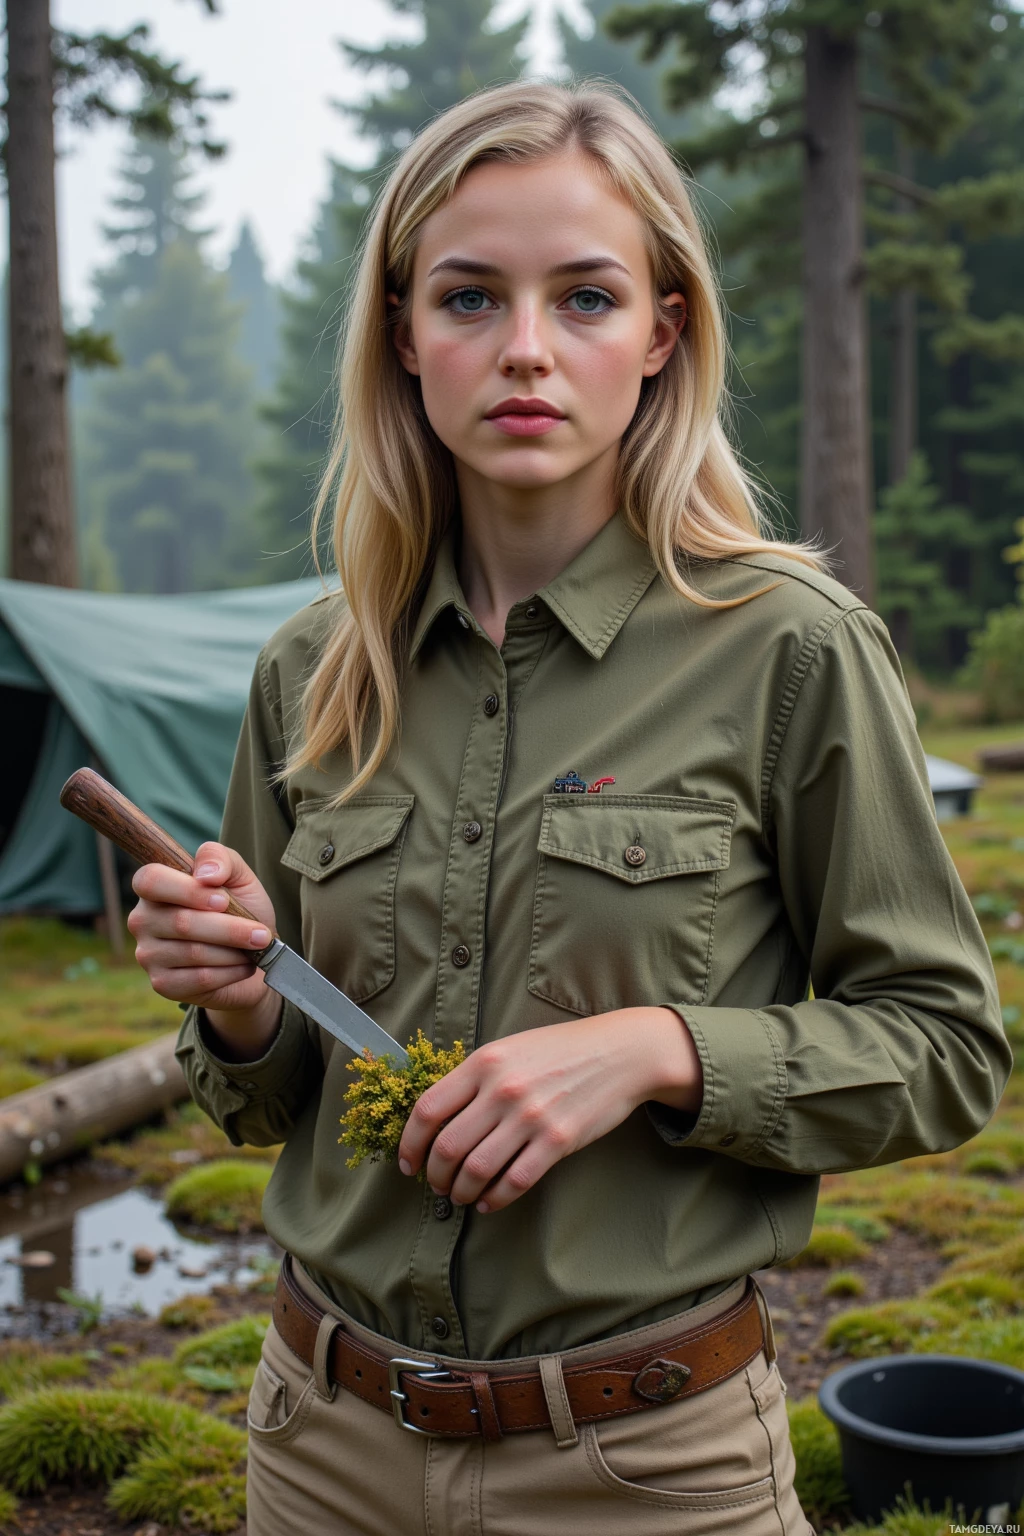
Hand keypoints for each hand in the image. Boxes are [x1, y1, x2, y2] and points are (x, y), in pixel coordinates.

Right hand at [128, 842, 281, 1056]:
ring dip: (233, 951)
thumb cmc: (241, 910)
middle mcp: (143, 919)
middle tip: (261, 934)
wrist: (253, 956)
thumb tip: (205, 872)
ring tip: (252, 948)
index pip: (150, 881)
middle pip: (181, 922)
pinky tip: (242, 966)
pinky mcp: (162, 984)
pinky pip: (199, 979)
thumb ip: (221, 859)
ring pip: (193, 952)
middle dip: (230, 929)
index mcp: (155, 887)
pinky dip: (230, 972)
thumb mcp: (238, 876)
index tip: (223, 900)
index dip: (187, 890)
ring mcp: (148, 954)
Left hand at [397, 1007, 701, 1213]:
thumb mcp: (509, 1048)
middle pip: (447, 1147)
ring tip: (461, 1196)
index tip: (408, 1163)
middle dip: (435, 1176)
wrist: (618, 1052)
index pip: (428, 1110)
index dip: (410, 1144)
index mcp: (484, 1062)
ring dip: (461, 1191)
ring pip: (477, 1170)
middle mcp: (502, 1089)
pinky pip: (515, 1181)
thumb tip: (437, 1118)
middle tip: (436, 1185)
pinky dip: (495, 1199)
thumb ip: (474, 1077)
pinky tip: (489, 1202)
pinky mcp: (558, 1141)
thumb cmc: (559, 1050)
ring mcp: (531, 1116)